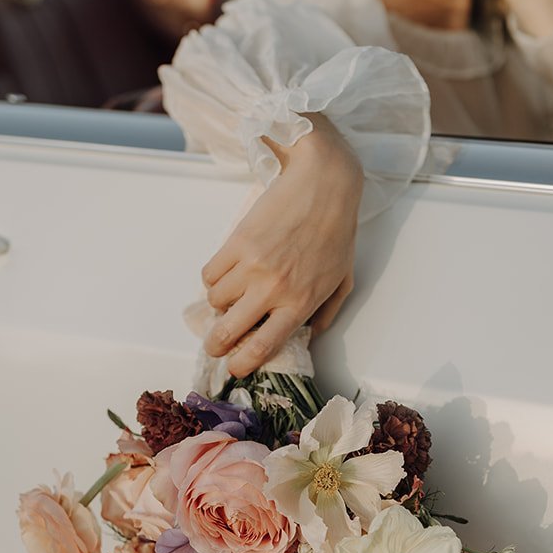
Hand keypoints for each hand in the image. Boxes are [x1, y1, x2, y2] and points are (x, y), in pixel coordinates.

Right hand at [201, 115, 363, 376]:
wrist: (323, 184)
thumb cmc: (337, 231)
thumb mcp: (342, 280)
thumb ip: (325, 313)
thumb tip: (306, 335)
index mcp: (300, 304)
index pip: (262, 347)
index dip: (242, 364)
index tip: (234, 368)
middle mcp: (272, 290)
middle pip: (227, 332)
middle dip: (215, 345)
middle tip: (215, 345)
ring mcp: (251, 266)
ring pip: (215, 301)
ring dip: (219, 304)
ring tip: (230, 295)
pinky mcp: (236, 243)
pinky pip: (209, 274)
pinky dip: (213, 278)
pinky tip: (226, 273)